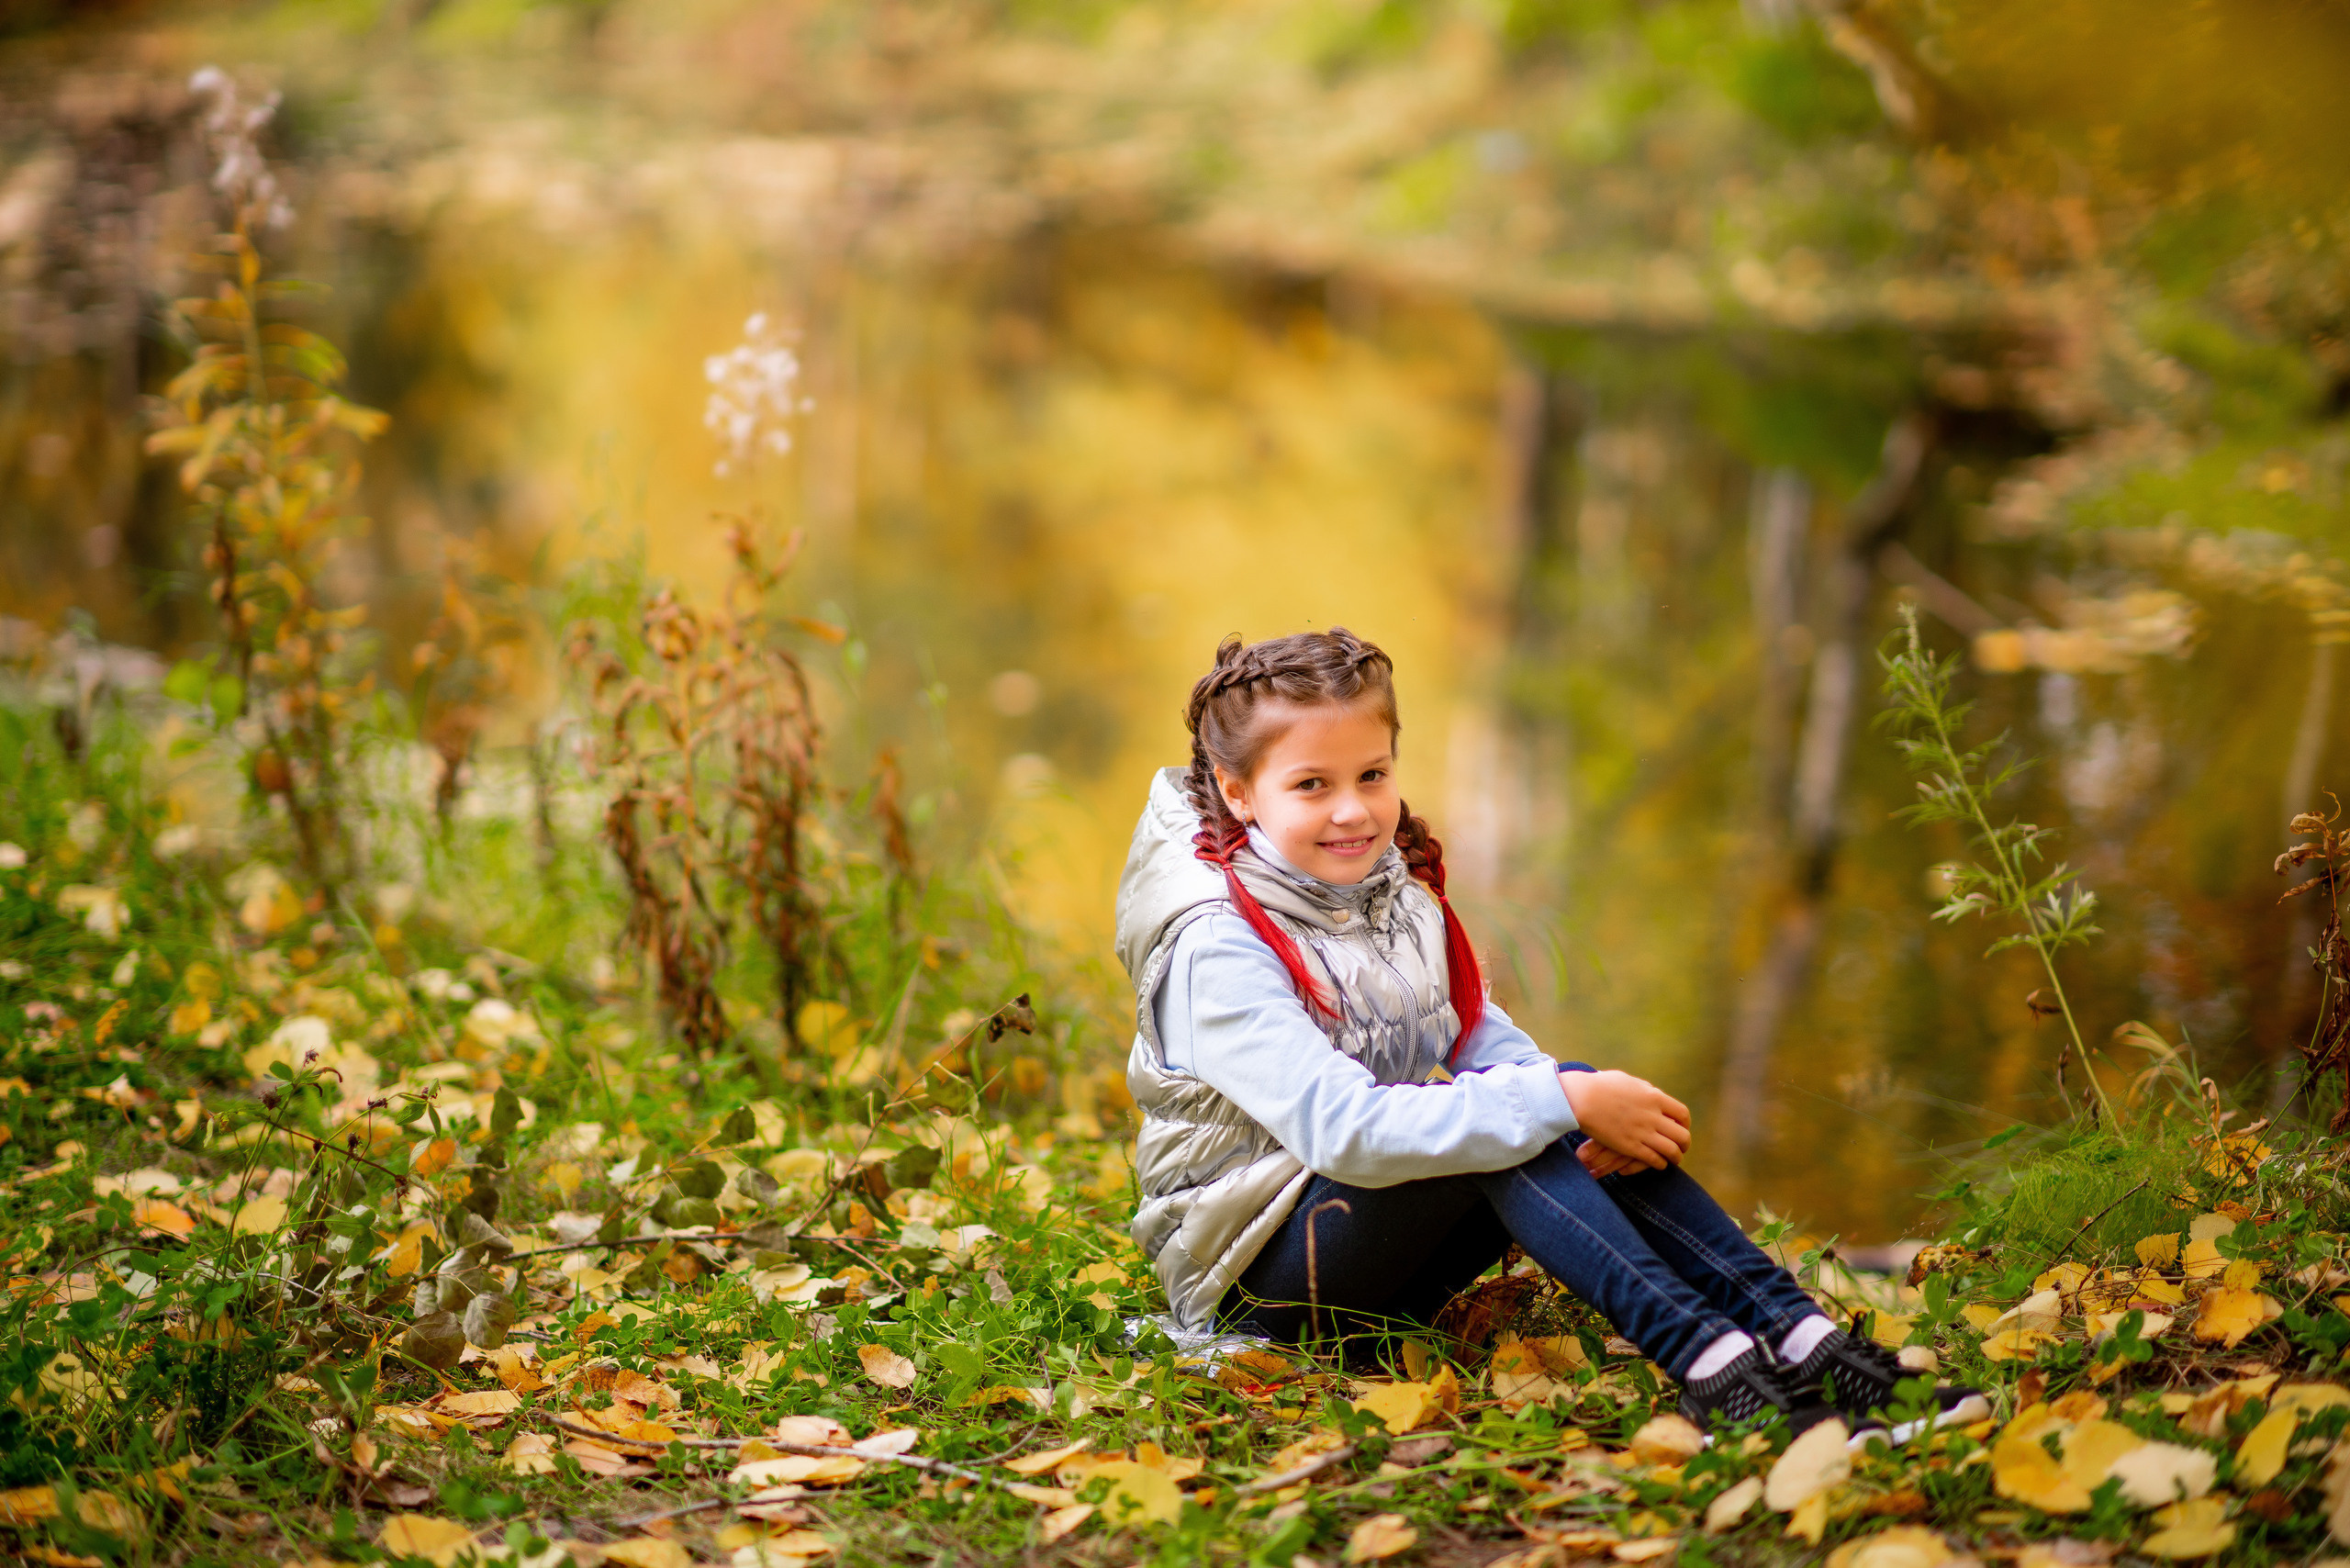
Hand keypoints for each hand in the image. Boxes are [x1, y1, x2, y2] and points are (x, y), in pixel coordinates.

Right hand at [1559, 1069, 1690, 1170]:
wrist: (1581, 1098)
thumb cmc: (1600, 1086)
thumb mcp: (1628, 1081)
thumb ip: (1644, 1089)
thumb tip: (1652, 1093)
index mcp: (1654, 1097)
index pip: (1682, 1114)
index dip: (1685, 1124)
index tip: (1681, 1128)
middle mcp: (1653, 1115)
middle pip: (1682, 1135)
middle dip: (1684, 1144)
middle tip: (1681, 1148)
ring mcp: (1642, 1132)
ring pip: (1671, 1150)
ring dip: (1675, 1157)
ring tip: (1673, 1160)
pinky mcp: (1630, 1146)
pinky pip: (1654, 1159)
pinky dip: (1660, 1164)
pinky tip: (1657, 1163)